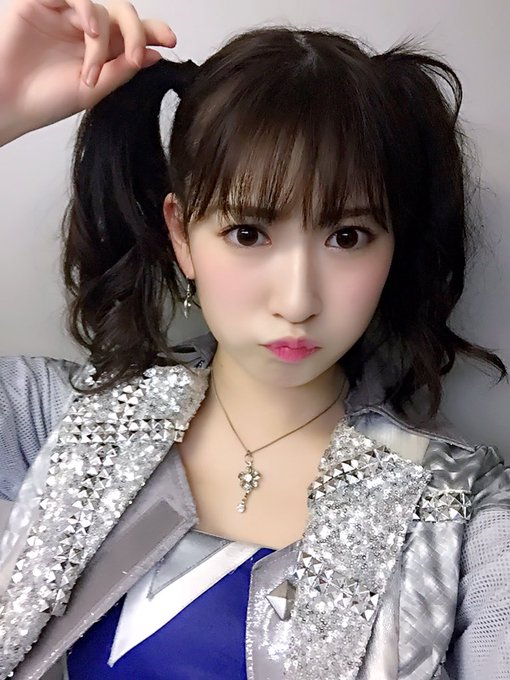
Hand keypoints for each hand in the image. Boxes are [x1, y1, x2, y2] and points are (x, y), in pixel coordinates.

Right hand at [0, 0, 176, 142]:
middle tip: (136, 56)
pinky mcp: (40, 2)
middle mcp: (85, 30)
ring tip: (91, 71)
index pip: (131, 33)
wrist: (8, 103)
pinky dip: (87, 9)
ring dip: (103, 39)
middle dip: (136, 32)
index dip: (152, 32)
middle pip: (122, 14)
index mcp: (100, 50)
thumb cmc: (44, 100)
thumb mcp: (93, 90)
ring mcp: (64, 15)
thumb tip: (154, 55)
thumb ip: (121, 70)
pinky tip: (90, 33)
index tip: (171, 41)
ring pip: (100, 8)